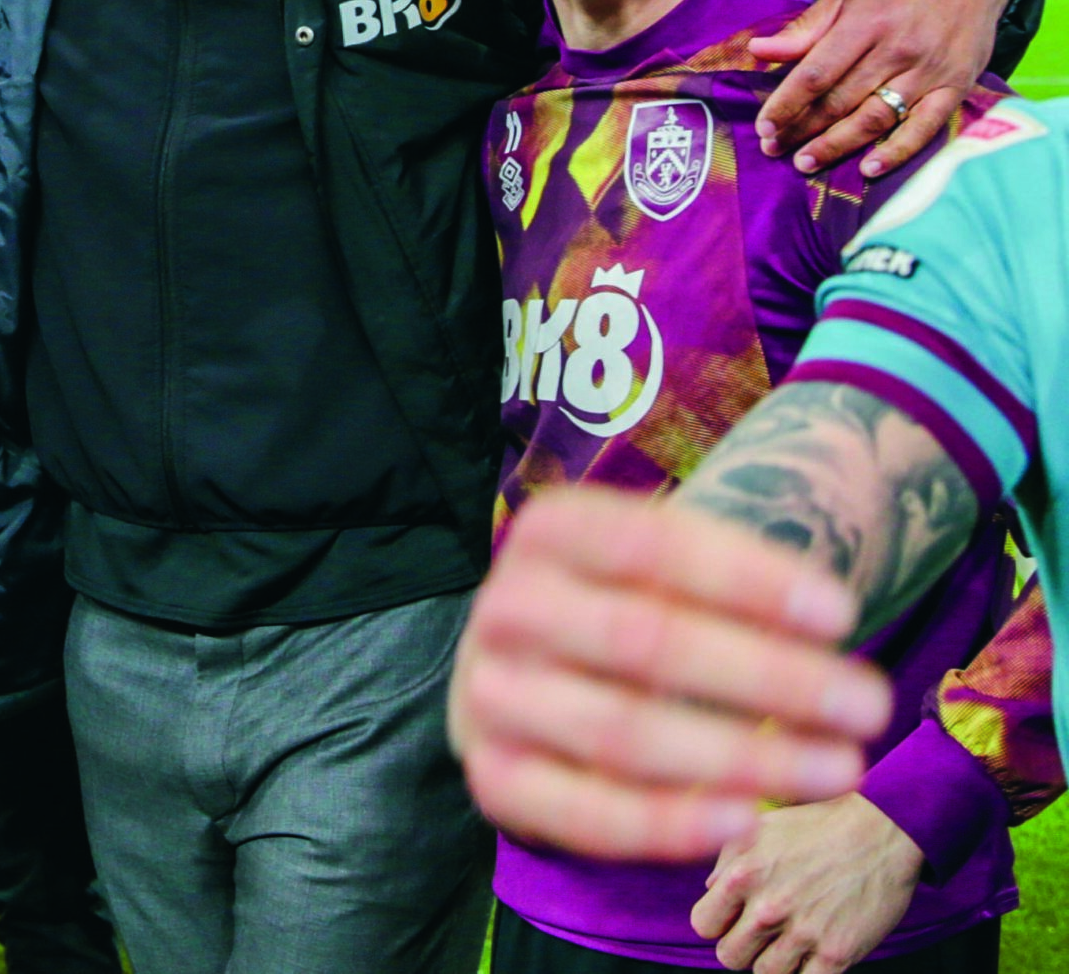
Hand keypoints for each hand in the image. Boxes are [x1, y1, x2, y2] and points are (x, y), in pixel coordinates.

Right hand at [449, 488, 891, 863]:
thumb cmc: (621, 612)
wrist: (520, 672)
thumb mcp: (658, 570)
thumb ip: (727, 586)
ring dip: (741, 756)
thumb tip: (830, 629)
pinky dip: (668, 824)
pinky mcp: (492, 775)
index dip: (746, 580)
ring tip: (838, 769)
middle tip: (868, 705)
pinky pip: (582, 813)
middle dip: (766, 676)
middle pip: (640, 640)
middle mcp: (506, 606)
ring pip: (618, 731)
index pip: (648, 545)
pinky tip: (747, 817)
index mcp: (548, 534)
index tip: (843, 617)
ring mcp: (490, 693)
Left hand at [690, 793, 923, 973]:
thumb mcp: (760, 829)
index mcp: (743, 875)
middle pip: (730, 956)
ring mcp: (804, 934)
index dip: (717, 923)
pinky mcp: (838, 953)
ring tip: (790, 940)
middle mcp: (768, 908)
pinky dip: (807, 971)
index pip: (704, 924)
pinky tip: (814, 953)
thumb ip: (728, 860)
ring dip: (775, 960)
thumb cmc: (817, 826)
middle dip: (742, 947)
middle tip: (762, 934)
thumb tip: (711, 889)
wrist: (881, 832)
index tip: (732, 918)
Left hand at [751, 0, 1013, 178]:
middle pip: (841, 101)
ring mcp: (929, 71)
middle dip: (802, 130)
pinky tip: (870, 169)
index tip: (763, 127)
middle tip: (774, 149)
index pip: (816, 74)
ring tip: (806, 163)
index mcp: (866, 22)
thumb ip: (806, 28)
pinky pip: (925, 127)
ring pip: (876, 118)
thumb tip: (758, 51)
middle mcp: (898, 50)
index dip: (786, 104)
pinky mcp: (956, 86)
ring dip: (838, 145)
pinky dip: (898, 151)